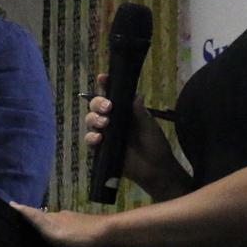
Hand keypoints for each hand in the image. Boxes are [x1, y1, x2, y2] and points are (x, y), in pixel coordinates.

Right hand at [9, 202, 110, 246]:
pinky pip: (64, 237)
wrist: (107, 236)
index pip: (33, 213)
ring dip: (45, 232)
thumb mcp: (53, 230)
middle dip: (32, 223)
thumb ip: (36, 219)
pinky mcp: (80, 235)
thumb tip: (14, 204)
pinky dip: (57, 239)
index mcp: (53, 218)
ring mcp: (72, 226)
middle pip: (43, 220)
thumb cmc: (78, 235)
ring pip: (54, 228)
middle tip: (19, 229)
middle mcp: (61, 219)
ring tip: (35, 240)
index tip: (10, 209)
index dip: (22, 212)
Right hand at [85, 73, 188, 199]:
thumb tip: (136, 95)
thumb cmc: (155, 144)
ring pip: (90, 120)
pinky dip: (91, 138)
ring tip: (104, 123)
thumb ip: (140, 112)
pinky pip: (90, 140)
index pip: (111, 94)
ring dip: (94, 119)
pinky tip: (99, 138)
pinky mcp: (101, 149)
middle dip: (97, 103)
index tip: (102, 78)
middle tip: (107, 107)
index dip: (105, 85)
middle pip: (96, 105)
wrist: (156, 169)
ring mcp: (105, 134)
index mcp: (123, 110)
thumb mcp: (149, 125)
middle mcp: (112, 119)